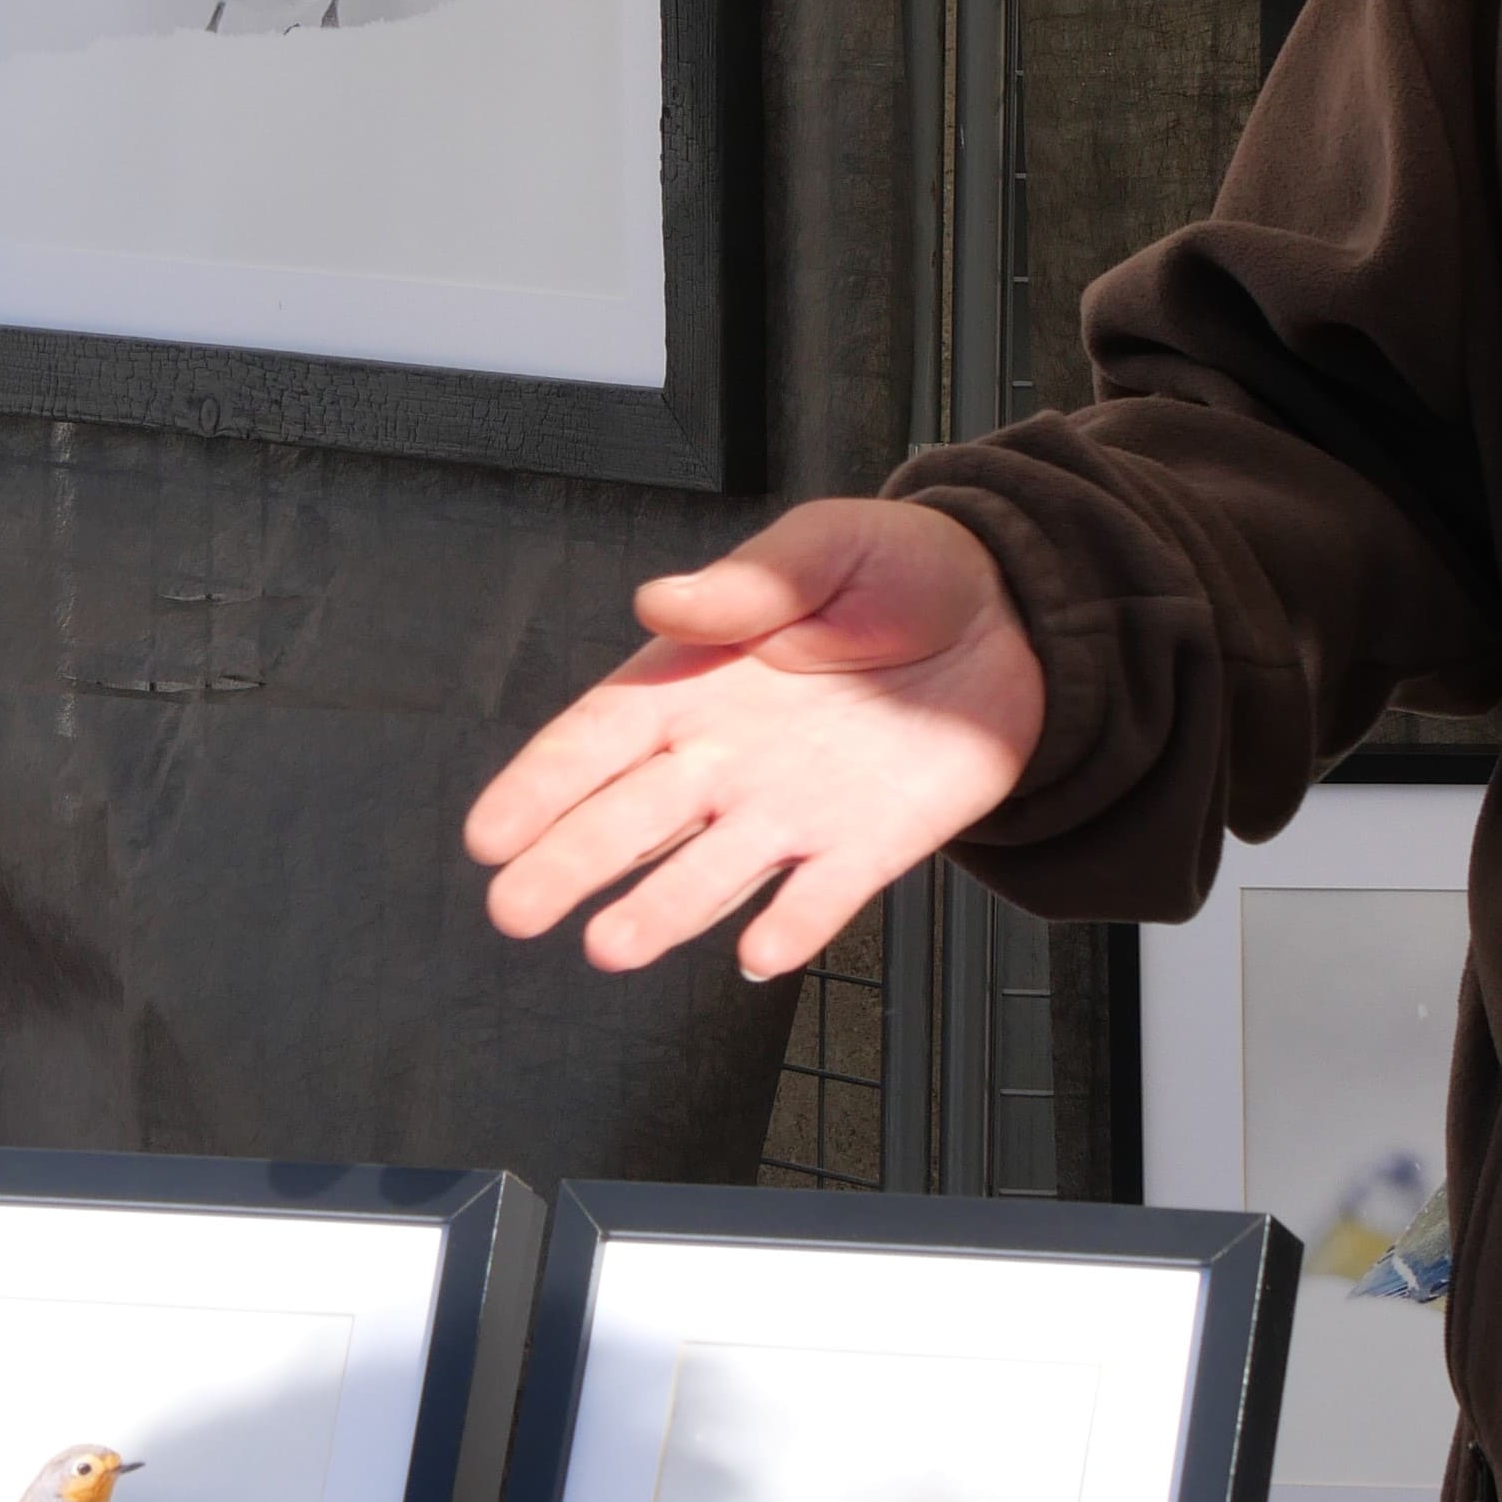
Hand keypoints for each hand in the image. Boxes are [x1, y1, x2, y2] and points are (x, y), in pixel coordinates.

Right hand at [462, 497, 1048, 980]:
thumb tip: (659, 597)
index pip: (597, 738)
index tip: (488, 835)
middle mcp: (727, 760)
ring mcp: (792, 811)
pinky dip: (794, 925)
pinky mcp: (867, 847)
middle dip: (569, 864)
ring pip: (710, 871)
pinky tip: (758, 953)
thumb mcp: (824, 547)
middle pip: (630, 819)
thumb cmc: (900, 573)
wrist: (1013, 618)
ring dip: (663, 910)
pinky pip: (824, 896)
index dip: (539, 785)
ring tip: (611, 945)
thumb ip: (747, 582)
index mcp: (696, 682)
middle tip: (514, 910)